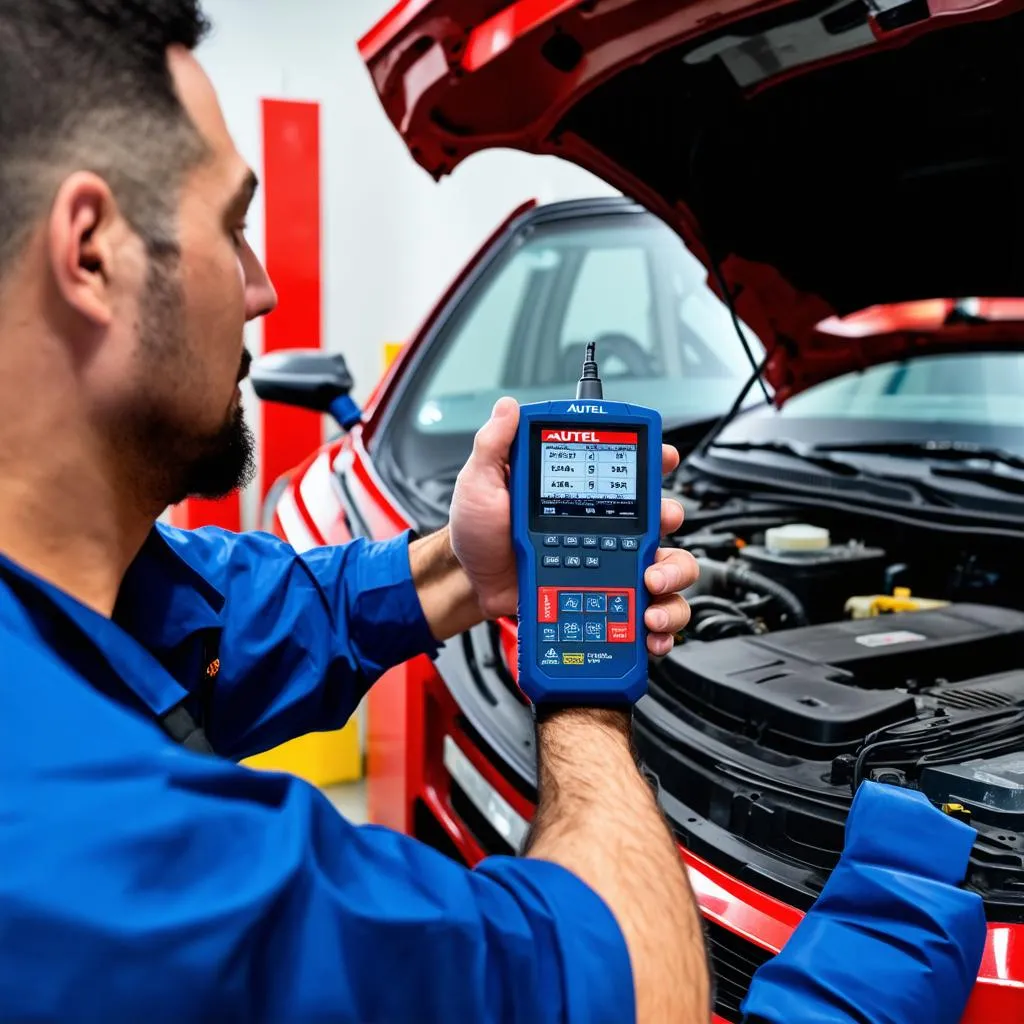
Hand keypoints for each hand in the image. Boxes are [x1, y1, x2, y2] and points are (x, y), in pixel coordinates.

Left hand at [449, 398, 697, 655]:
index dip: (654, 461)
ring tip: (650, 587)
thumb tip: (509, 407)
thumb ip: (495, 445)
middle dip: (671, 520)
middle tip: (658, 528)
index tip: (664, 458)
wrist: (471, 584)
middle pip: (662, 518)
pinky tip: (649, 627)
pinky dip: (659, 624)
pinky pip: (646, 611)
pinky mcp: (607, 600)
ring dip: (671, 576)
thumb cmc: (477, 532)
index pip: (627, 471)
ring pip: (666, 567)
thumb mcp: (481, 483)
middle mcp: (604, 527)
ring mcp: (609, 565)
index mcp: (581, 495)